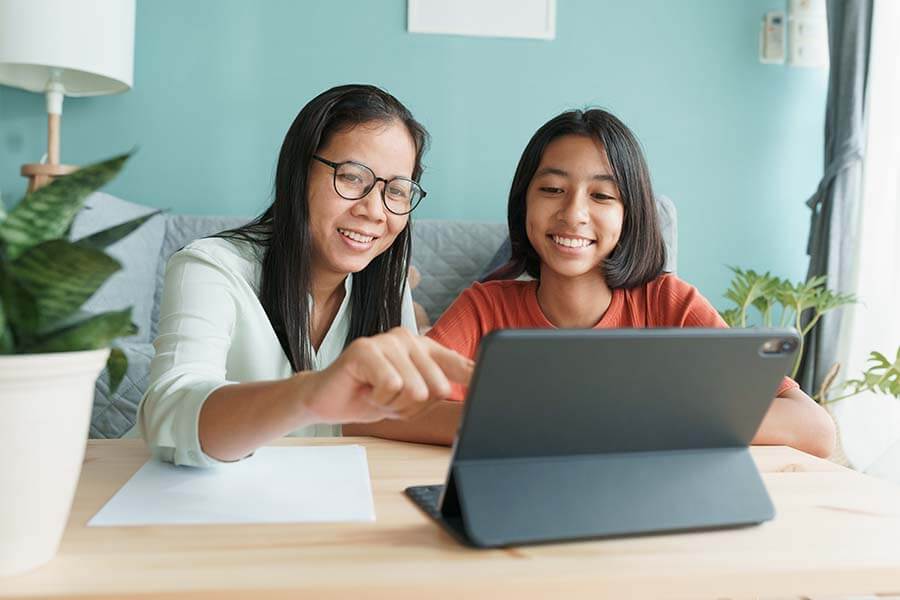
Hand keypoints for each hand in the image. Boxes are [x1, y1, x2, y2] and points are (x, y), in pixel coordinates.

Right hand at [302, 327, 473, 423]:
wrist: (329, 400)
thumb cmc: (371, 396)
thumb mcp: (412, 400)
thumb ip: (438, 393)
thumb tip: (465, 393)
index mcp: (425, 349)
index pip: (460, 364)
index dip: (480, 375)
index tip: (502, 384)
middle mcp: (409, 339)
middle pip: (437, 387)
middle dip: (413, 407)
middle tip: (391, 400)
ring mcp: (387, 340)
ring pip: (414, 389)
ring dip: (393, 405)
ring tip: (378, 394)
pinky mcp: (365, 348)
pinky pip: (391, 385)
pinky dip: (379, 399)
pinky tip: (366, 390)